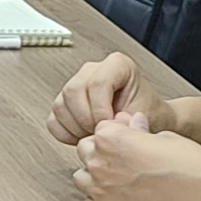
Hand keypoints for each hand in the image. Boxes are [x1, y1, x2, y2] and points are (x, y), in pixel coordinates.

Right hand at [49, 51, 176, 146]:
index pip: (98, 82)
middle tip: (100, 133)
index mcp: (118, 65)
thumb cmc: (148, 114)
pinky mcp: (65, 102)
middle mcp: (93, 70)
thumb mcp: (145, 115)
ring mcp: (76, 84)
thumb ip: (124, 120)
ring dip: (75, 128)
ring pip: (60, 105)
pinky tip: (82, 136)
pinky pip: (53, 119)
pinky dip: (65, 133)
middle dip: (85, 119)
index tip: (109, 124)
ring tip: (94, 135)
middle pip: (73, 91)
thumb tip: (105, 128)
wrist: (144, 121)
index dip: (100, 109)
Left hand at [72, 121, 200, 200]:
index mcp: (110, 138)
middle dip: (101, 152)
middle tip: (123, 159)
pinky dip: (101, 197)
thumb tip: (131, 123)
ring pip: (82, 177)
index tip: (126, 141)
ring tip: (119, 177)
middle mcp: (99, 162)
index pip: (98, 129)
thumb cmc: (188, 164)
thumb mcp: (162, 135)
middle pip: (86, 151)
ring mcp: (100, 189)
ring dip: (95, 175)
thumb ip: (137, 130)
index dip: (114, 134)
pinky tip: (121, 195)